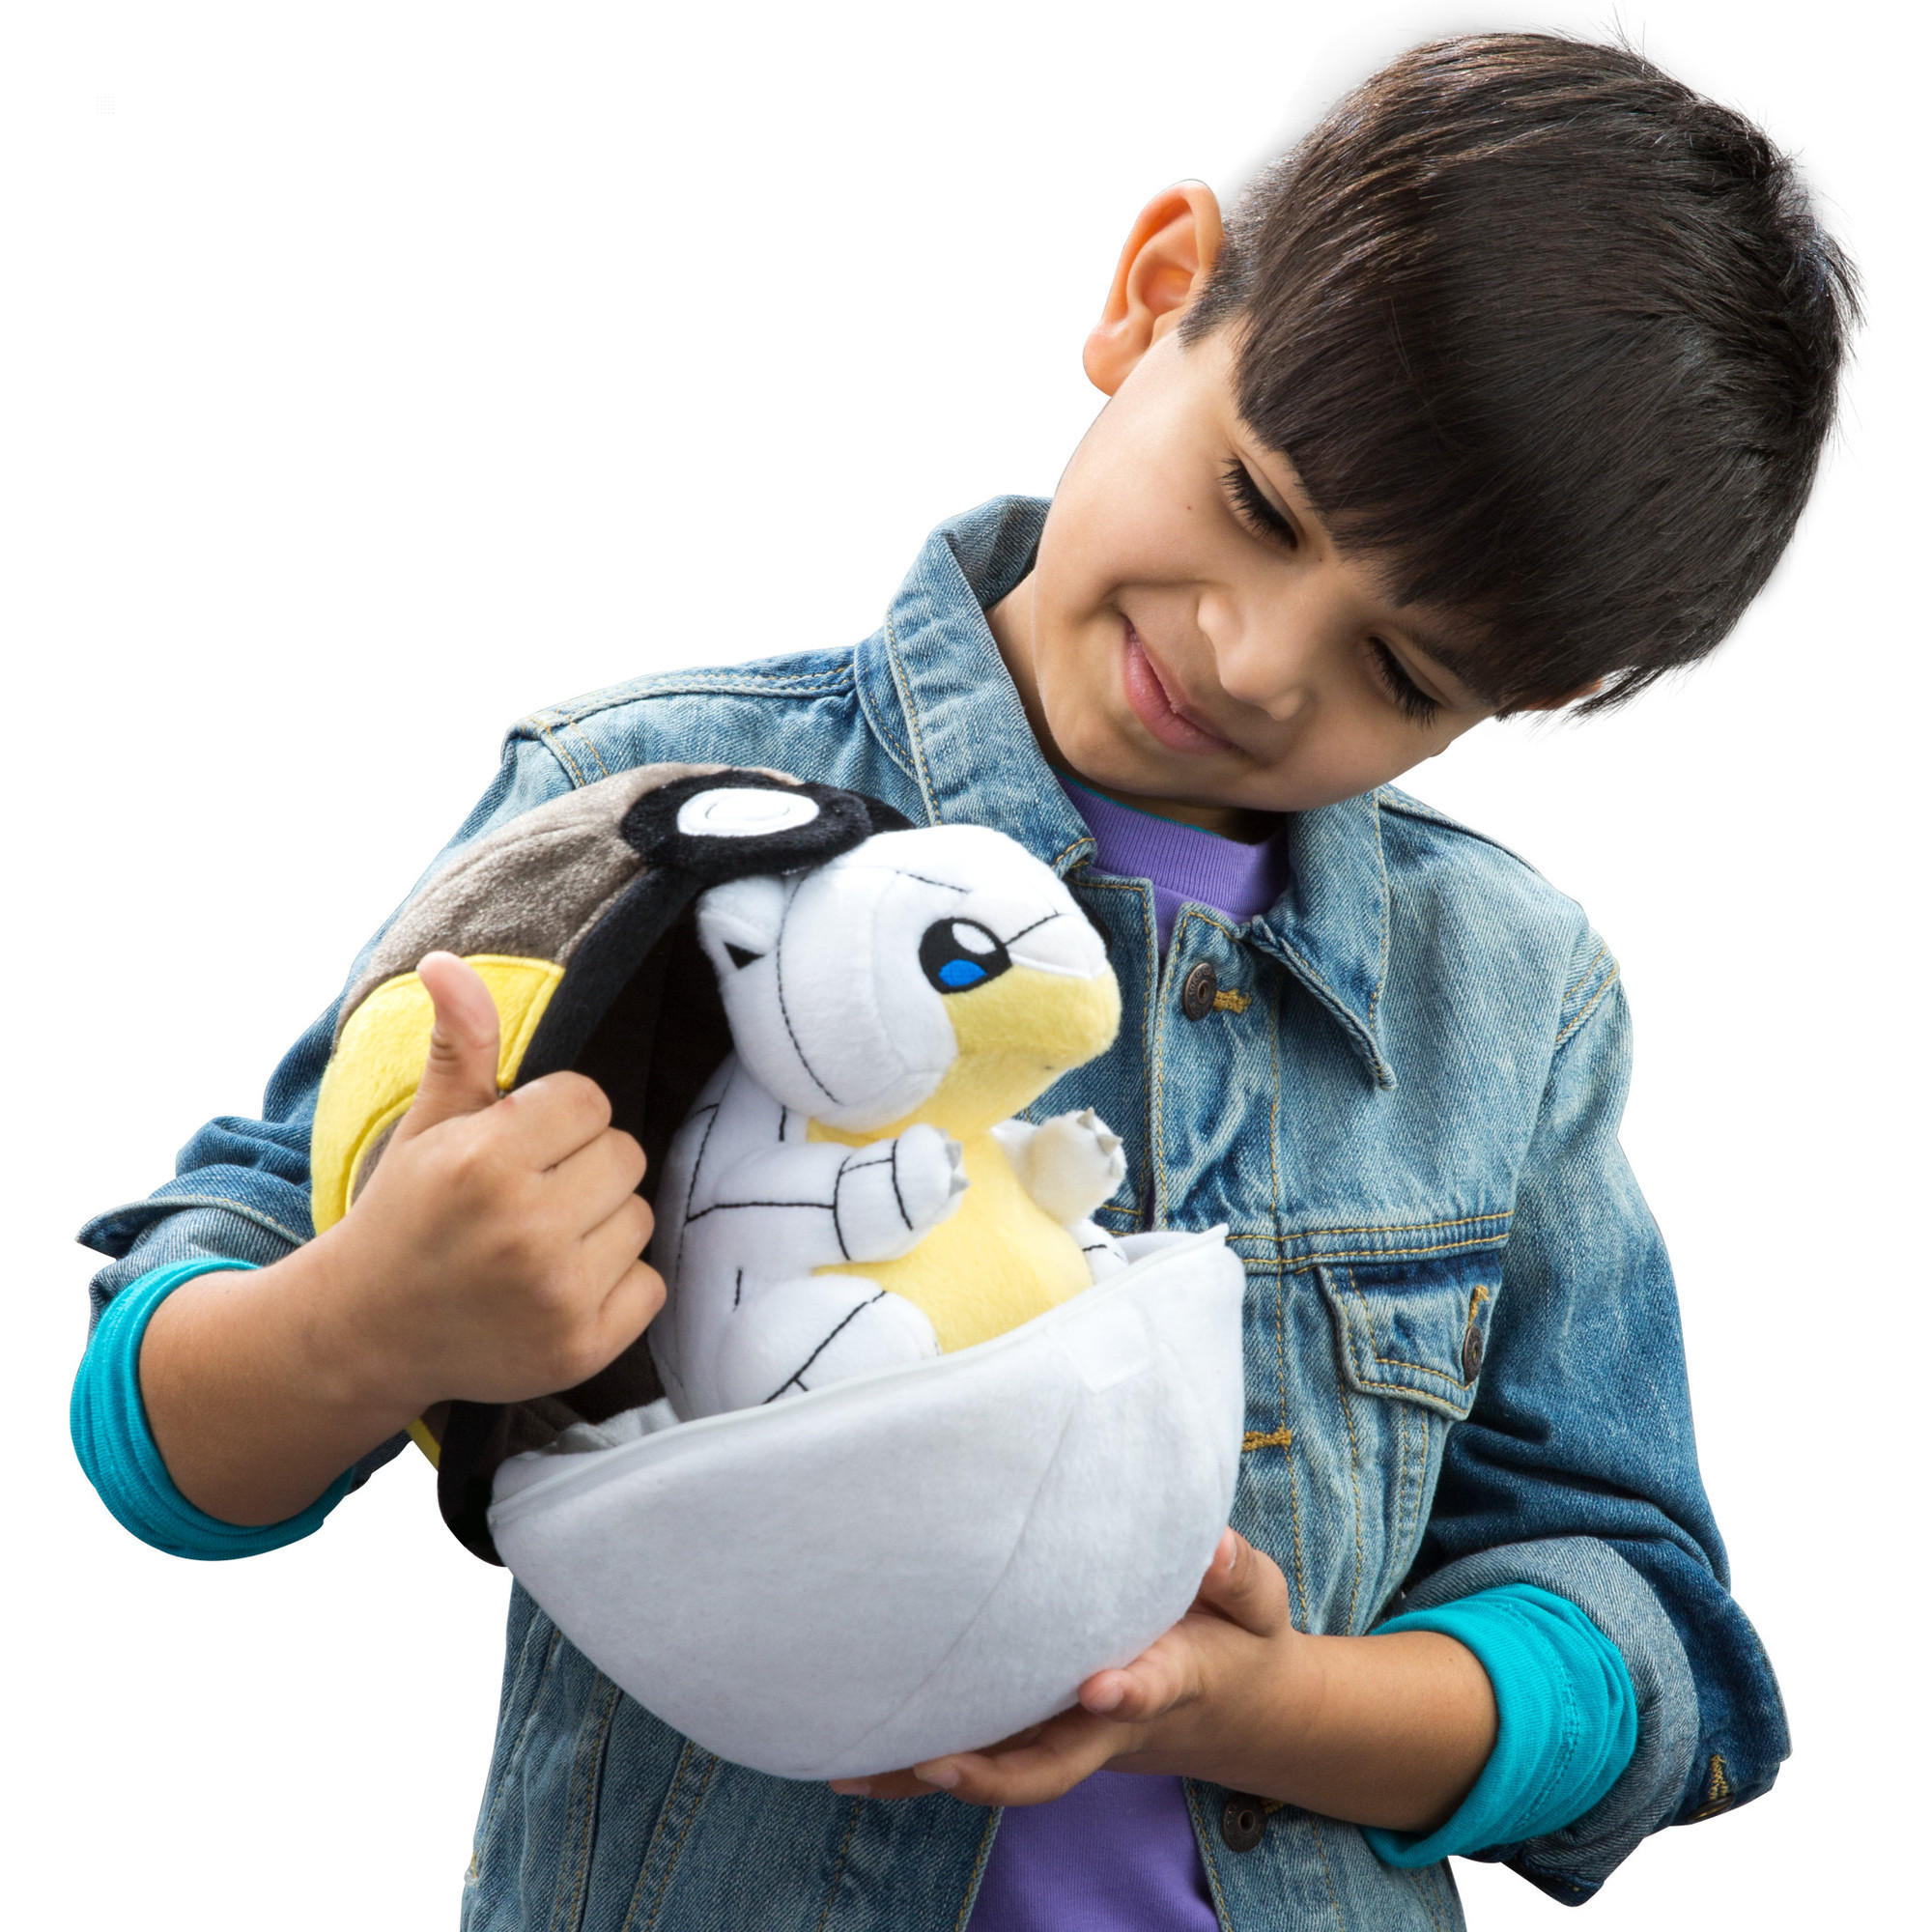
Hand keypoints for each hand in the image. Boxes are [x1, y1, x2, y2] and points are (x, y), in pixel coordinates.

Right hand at [315, 951, 664, 1414]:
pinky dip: (617, 1286)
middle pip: (625, 1154)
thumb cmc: (407, 1217)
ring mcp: (557, 1294)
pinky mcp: (582, 1347)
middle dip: (584, 1167)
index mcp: (484, 1162)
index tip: (516, 1148)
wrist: (366, 1333)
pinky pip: (651, 1284)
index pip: (589, 1099)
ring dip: (602, 1226)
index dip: (556, 1118)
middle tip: (529, 1197)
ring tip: (539, 1244)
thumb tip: (447, 961)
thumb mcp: (428, 1127)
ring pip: (640, 1216)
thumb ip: (460, 1045)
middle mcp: (524, 1228)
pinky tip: (560, 1289)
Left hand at [830, 1527, 1297, 1806]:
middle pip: (1054, 1764)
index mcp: (1175, 1680)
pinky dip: (917, 1768)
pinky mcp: (1038, 1726)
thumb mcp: (1257, 1604)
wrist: (1232, 1709)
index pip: (1154, 1688)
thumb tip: (1211, 1547)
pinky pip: (978, 1752)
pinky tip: (850, 1765)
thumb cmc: (1233, 1636)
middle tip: (941, 1764)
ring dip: (933, 1774)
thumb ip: (1237, 1576)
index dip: (1131, 1692)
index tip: (1103, 1689)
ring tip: (855, 1769)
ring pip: (1000, 1766)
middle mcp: (1109, 1720)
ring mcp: (1069, 1733)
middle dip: (999, 1770)